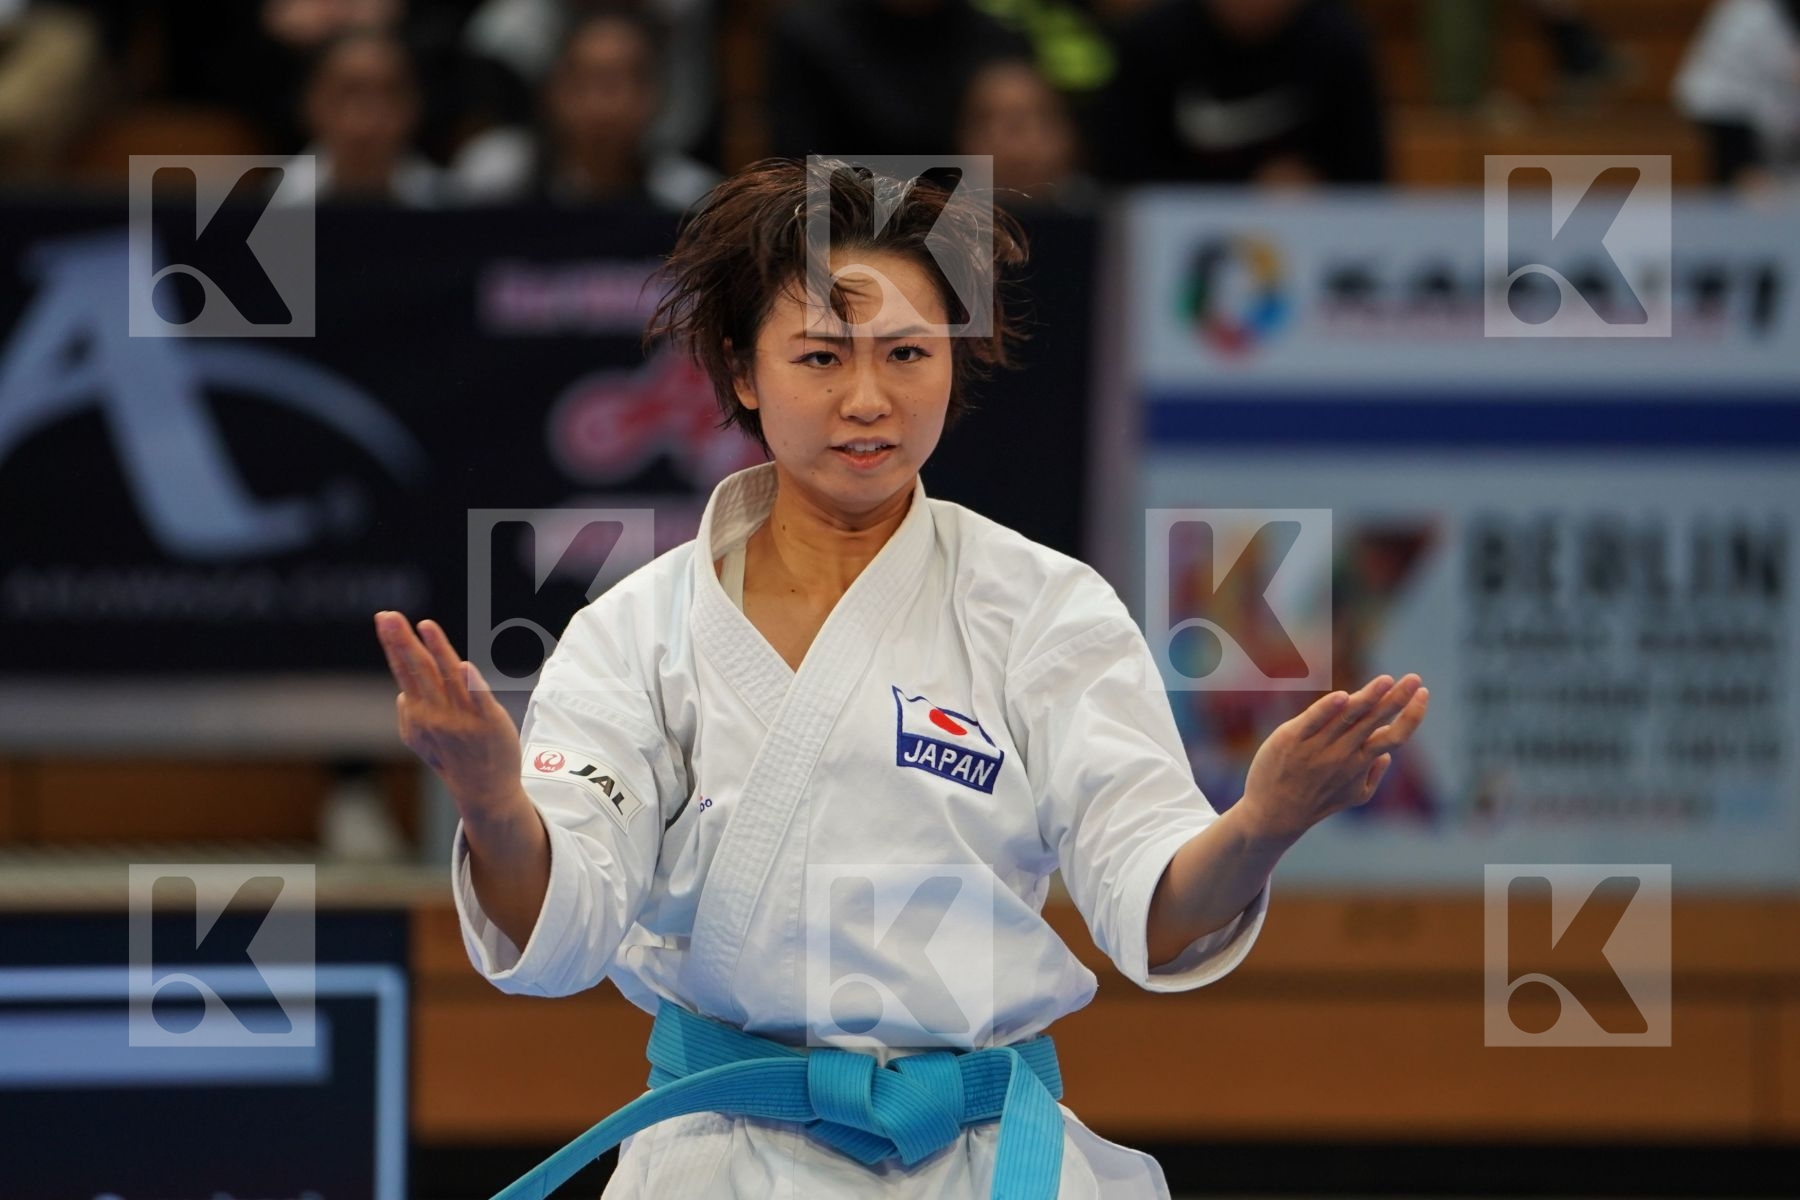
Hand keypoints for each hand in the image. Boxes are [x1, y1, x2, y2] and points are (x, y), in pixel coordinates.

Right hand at [374, 610, 523, 823]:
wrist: (484, 792)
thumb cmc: (453, 761)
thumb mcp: (422, 741)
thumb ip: (409, 715)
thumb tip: (402, 693)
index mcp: (419, 714)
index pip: (405, 672)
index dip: (395, 645)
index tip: (385, 619)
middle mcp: (436, 714)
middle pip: (419, 671)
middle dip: (403, 642)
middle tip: (388, 616)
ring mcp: (462, 719)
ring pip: (447, 678)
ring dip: (436, 650)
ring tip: (425, 626)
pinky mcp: (489, 723)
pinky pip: (479, 699)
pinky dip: (471, 684)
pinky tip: (463, 666)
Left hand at [1237, 673, 1430, 841]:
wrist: (1273, 814)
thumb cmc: (1316, 801)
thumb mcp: (1353, 796)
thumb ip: (1374, 775)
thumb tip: (1388, 754)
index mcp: (1360, 763)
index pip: (1394, 736)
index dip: (1412, 716)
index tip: (1424, 693)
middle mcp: (1342, 753)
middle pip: (1374, 721)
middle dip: (1397, 698)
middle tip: (1415, 678)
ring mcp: (1317, 746)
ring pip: (1347, 717)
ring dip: (1369, 698)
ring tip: (1387, 681)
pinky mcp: (1291, 739)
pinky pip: (1312, 721)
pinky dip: (1327, 710)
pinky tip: (1343, 696)